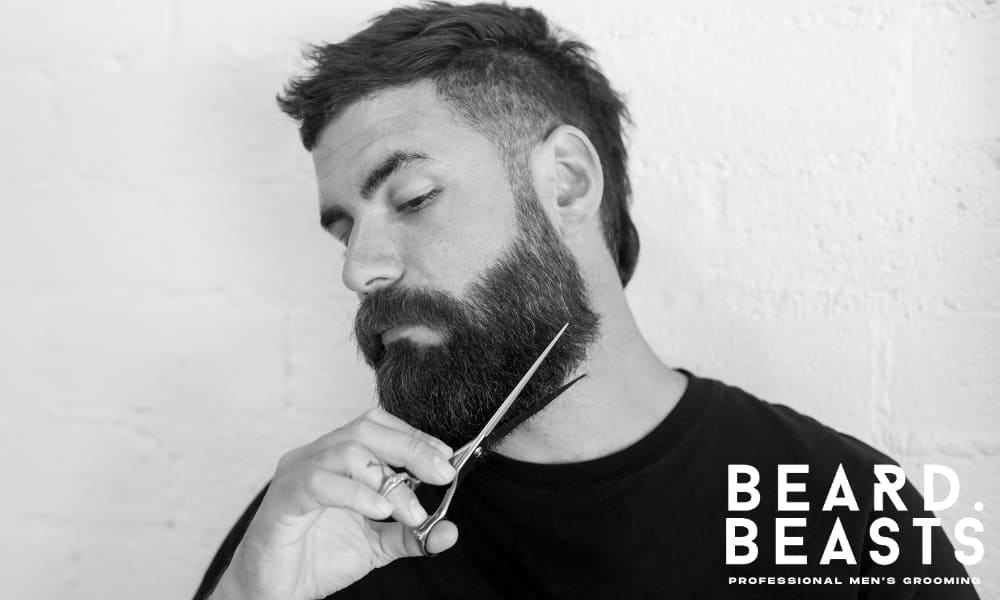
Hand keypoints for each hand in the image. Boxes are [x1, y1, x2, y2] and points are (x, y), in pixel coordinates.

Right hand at [210, 407, 458, 599]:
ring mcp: (297, 473)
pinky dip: (357, 494)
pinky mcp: (283, 498)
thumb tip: (450, 532)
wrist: (273, 592)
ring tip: (412, 513)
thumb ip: (411, 535)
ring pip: (348, 451)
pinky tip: (381, 511)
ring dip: (389, 481)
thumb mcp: (376, 545)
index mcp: (336, 458)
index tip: (446, 458)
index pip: (378, 426)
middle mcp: (315, 456)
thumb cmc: (316, 559)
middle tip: (443, 474)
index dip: (414, 436)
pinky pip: (320, 482)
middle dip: (411, 448)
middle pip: (367, 429)